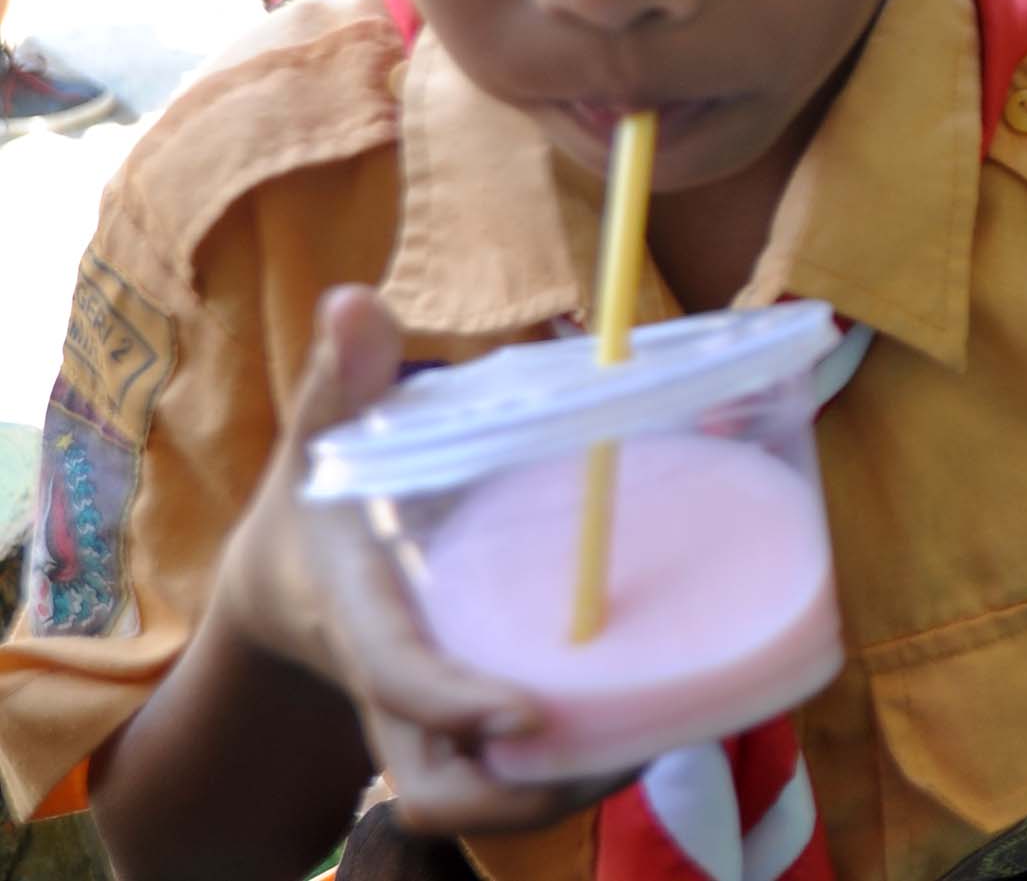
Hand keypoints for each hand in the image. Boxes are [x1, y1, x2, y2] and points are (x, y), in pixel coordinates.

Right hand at [213, 288, 632, 836]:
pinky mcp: (463, 734)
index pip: (400, 682)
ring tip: (665, 735)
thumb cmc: (318, 507)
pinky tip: (655, 720)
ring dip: (569, 787)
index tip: (529, 715)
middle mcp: (389, 696)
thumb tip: (353, 299)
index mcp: (359, 623)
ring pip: (483, 801)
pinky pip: (512, 778)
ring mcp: (424, 729)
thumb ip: (341, 380)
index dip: (458, 706)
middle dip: (524, 795)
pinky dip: (575, 765)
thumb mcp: (318, 442)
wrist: (286, 588)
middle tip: (627, 747)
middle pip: (440, 791)